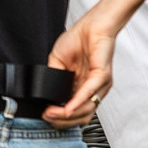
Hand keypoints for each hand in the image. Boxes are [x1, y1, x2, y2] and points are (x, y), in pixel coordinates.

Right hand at [42, 10, 118, 128]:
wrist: (91, 26)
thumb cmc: (78, 40)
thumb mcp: (58, 62)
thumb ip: (54, 78)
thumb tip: (46, 93)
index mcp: (83, 89)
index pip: (75, 112)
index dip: (60, 118)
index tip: (45, 115)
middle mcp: (94, 91)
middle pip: (81, 117)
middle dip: (61, 121)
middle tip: (46, 117)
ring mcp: (100, 86)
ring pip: (85, 110)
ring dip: (66, 116)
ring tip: (50, 113)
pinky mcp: (102, 77)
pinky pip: (88, 94)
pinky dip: (75, 103)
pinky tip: (65, 108)